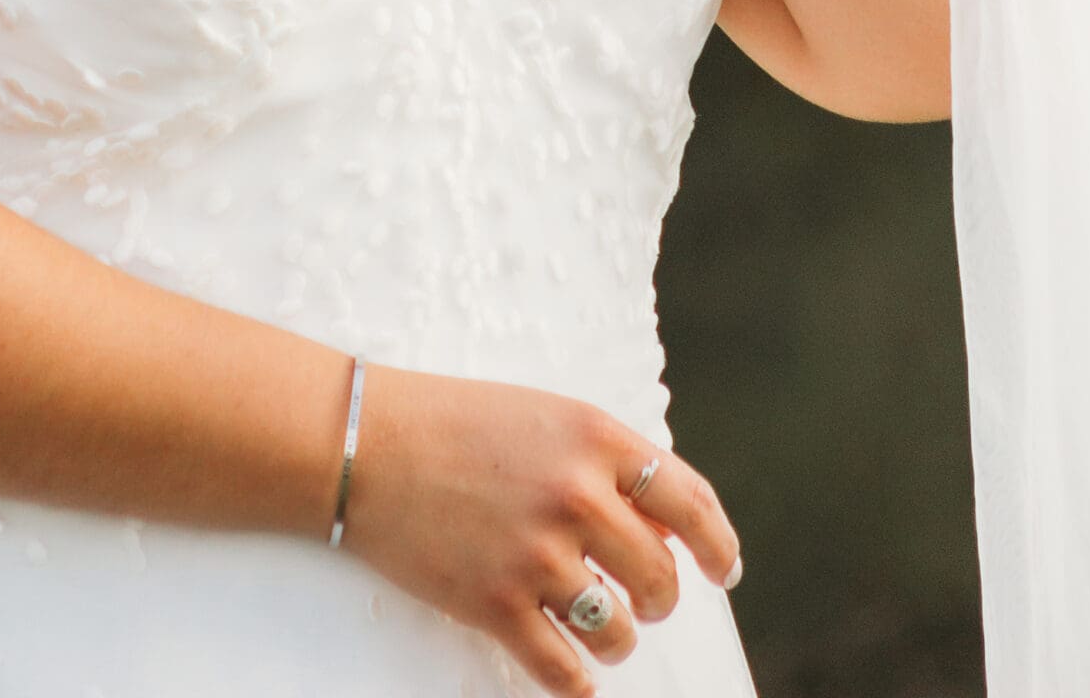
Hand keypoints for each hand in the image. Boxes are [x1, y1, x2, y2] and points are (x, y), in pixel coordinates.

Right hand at [339, 365, 741, 694]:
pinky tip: (577, 676)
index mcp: (593, 436)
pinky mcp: (495, 604)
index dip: (717, 543)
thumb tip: (665, 532)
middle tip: (645, 601)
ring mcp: (536, 553)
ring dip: (619, 639)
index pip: (689, 500)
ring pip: (618, 630)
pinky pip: (563, 670)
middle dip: (659, 599)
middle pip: (659, 576)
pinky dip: (578, 682)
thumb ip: (606, 463)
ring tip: (604, 631)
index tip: (723, 569)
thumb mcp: (544, 417)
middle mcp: (575, 494)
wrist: (366, 444)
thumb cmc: (456, 423)